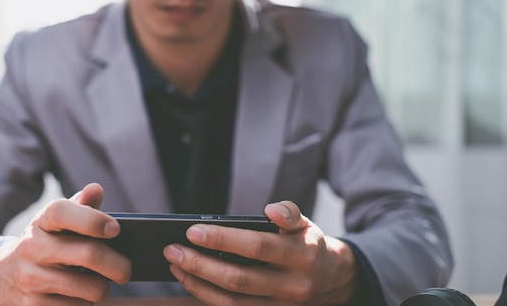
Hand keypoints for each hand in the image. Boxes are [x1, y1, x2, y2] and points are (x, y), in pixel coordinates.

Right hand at [0, 183, 130, 305]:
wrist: (2, 276)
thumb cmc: (45, 242)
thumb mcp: (56, 222)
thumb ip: (80, 206)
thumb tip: (96, 189)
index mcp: (42, 221)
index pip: (62, 212)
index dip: (92, 219)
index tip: (115, 229)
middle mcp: (33, 247)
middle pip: (88, 254)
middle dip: (118, 265)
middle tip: (126, 270)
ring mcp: (31, 278)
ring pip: (89, 288)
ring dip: (102, 288)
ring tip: (98, 283)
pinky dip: (84, 304)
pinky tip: (78, 295)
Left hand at [163, 201, 358, 305]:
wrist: (334, 281)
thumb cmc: (308, 245)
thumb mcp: (306, 223)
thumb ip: (289, 212)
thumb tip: (271, 210)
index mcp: (301, 255)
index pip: (257, 246)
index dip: (223, 239)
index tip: (192, 231)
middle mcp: (292, 285)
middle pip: (238, 278)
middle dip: (200, 264)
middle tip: (172, 250)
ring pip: (232, 302)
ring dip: (198, 285)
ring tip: (175, 266)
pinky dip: (208, 298)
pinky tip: (190, 282)